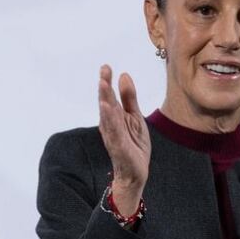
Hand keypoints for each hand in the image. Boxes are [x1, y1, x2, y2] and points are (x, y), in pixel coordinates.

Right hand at [97, 65, 150, 211]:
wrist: (136, 172)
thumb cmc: (134, 144)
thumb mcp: (135, 117)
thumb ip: (129, 98)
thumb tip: (124, 75)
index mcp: (114, 116)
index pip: (110, 96)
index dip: (107, 81)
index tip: (106, 66)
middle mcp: (110, 124)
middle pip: (106, 102)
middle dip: (104, 87)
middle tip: (104, 70)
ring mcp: (113, 135)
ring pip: (107, 115)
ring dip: (105, 99)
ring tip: (103, 84)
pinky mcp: (118, 145)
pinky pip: (113, 130)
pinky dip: (109, 119)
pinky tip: (106, 108)